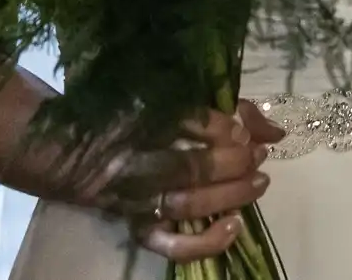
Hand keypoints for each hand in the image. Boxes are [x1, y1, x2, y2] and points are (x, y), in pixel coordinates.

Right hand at [92, 102, 282, 261]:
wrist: (75, 158)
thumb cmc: (133, 124)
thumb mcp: (171, 105)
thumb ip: (224, 114)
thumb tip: (276, 130)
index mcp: (138, 124)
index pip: (185, 122)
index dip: (220, 126)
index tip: (241, 128)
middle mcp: (134, 164)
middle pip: (189, 168)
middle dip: (233, 162)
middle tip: (258, 155)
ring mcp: (137, 201)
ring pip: (187, 205)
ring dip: (231, 194)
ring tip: (260, 181)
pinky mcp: (139, 228)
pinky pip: (172, 245)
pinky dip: (207, 241)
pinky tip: (235, 226)